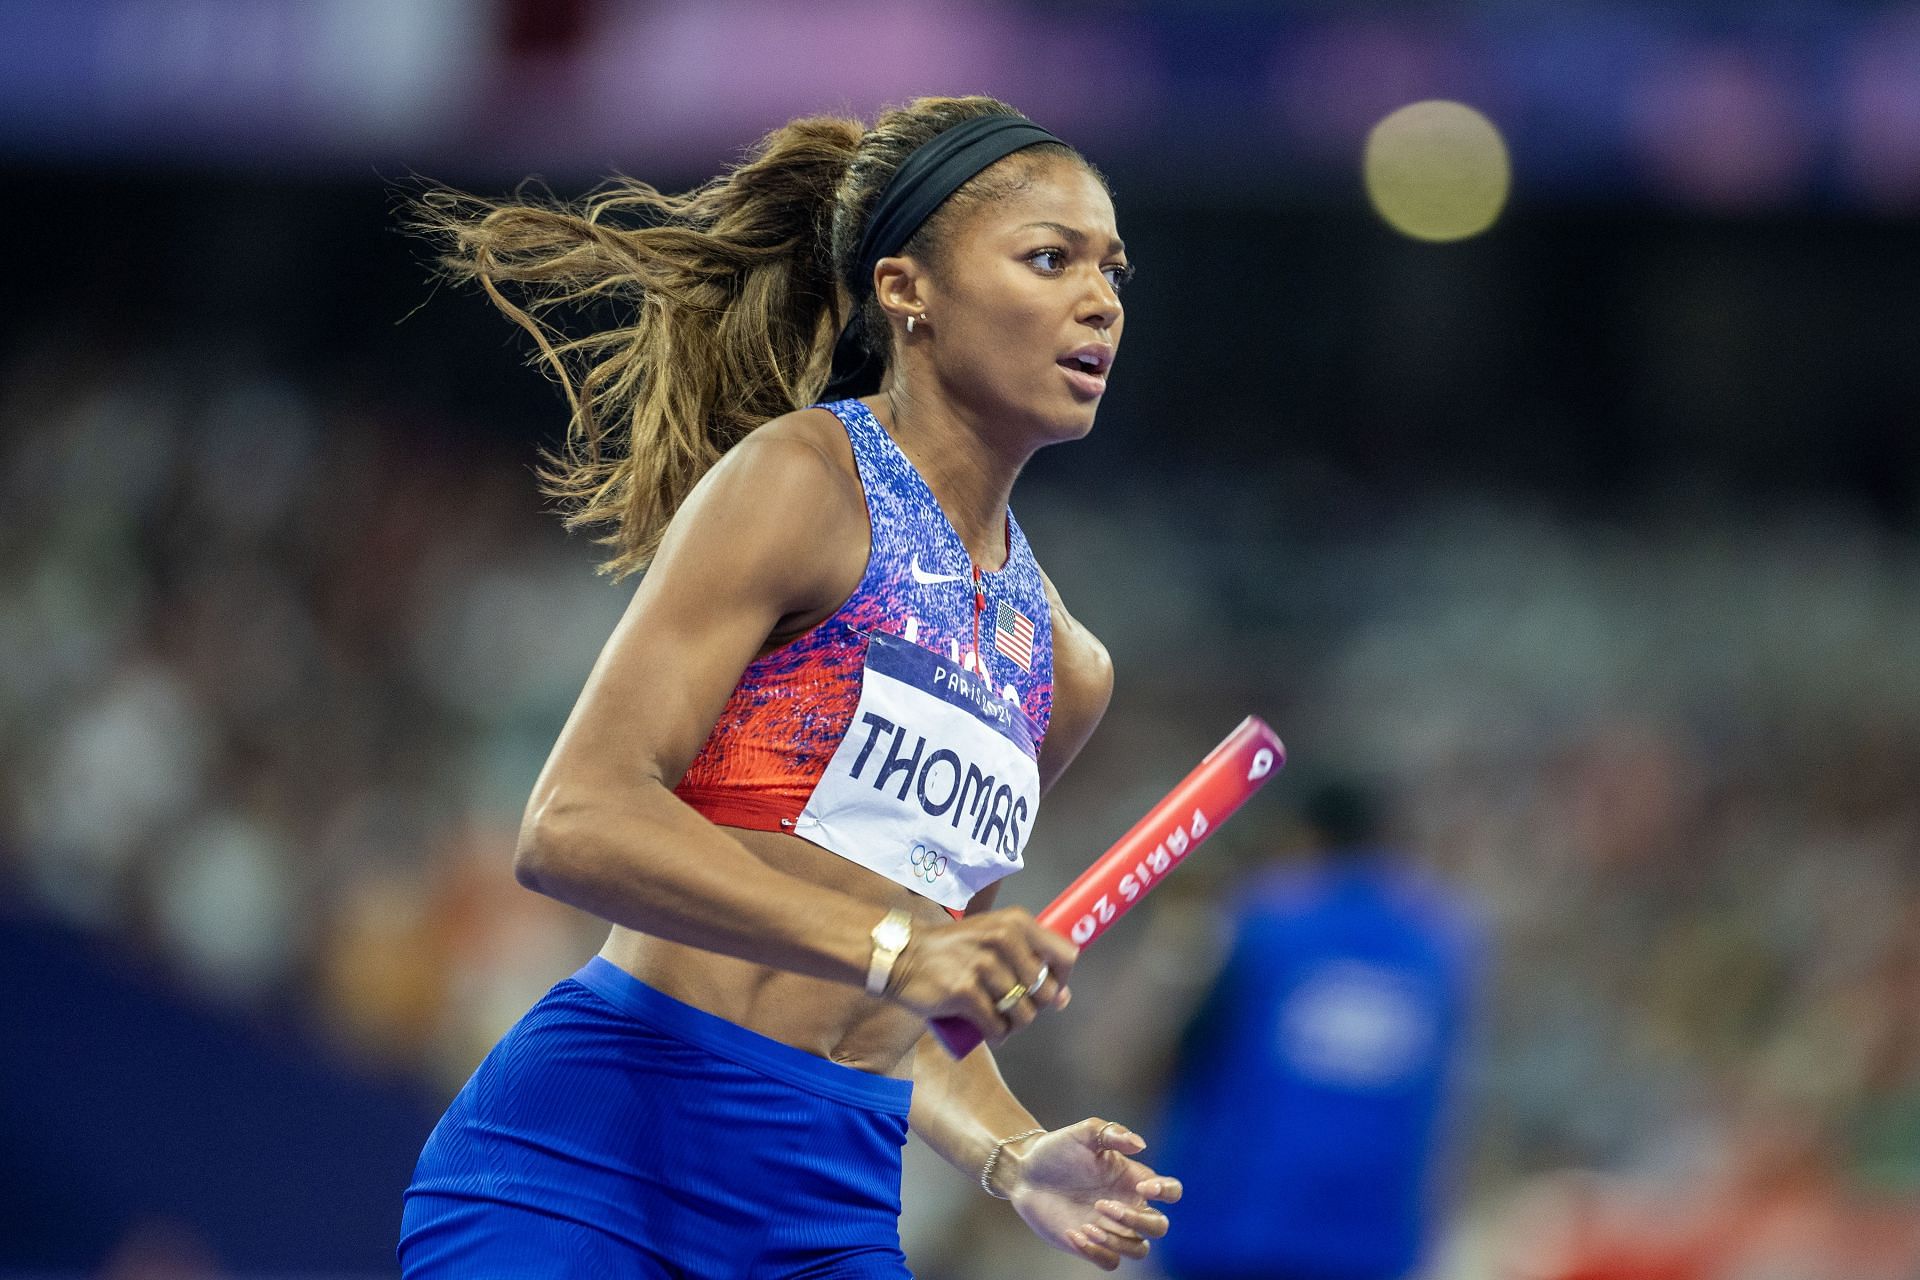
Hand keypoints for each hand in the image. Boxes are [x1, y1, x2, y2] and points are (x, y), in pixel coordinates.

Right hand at [885, 907, 1076, 1043]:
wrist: (903, 955)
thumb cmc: (953, 950)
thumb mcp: (993, 938)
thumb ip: (1029, 959)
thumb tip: (1063, 999)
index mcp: (1016, 922)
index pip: (1065, 956)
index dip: (1061, 980)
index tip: (1045, 991)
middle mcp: (1003, 938)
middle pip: (1046, 992)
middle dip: (1035, 1008)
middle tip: (1013, 1008)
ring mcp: (983, 965)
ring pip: (1023, 1014)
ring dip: (1015, 1025)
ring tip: (1000, 1020)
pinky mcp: (964, 991)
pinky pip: (996, 1027)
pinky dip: (996, 1035)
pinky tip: (989, 1031)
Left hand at [1001, 1118, 1180, 1269]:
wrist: (1026, 1172)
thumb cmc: (1059, 1149)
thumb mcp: (1084, 1133)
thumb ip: (1112, 1132)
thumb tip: (1139, 1144)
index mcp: (1134, 1179)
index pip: (1171, 1191)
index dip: (1166, 1192)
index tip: (1143, 1188)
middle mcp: (1128, 1206)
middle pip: (1159, 1226)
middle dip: (1136, 1220)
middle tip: (1102, 1205)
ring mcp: (1111, 1229)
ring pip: (1139, 1250)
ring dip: (1118, 1241)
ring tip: (1088, 1224)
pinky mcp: (1091, 1246)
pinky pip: (1110, 1262)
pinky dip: (1097, 1253)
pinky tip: (1074, 1233)